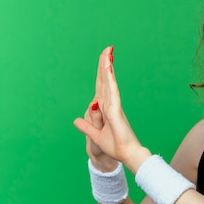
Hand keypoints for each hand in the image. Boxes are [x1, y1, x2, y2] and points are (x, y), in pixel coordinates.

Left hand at [74, 46, 150, 173]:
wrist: (126, 155)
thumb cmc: (115, 147)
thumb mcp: (95, 135)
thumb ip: (87, 126)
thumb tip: (76, 120)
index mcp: (106, 108)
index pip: (102, 86)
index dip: (102, 71)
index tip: (106, 57)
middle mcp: (110, 104)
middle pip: (105, 80)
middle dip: (106, 63)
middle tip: (109, 47)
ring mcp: (114, 106)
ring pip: (109, 83)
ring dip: (107, 67)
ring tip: (108, 52)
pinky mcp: (116, 112)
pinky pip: (112, 93)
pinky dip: (110, 81)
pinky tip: (108, 70)